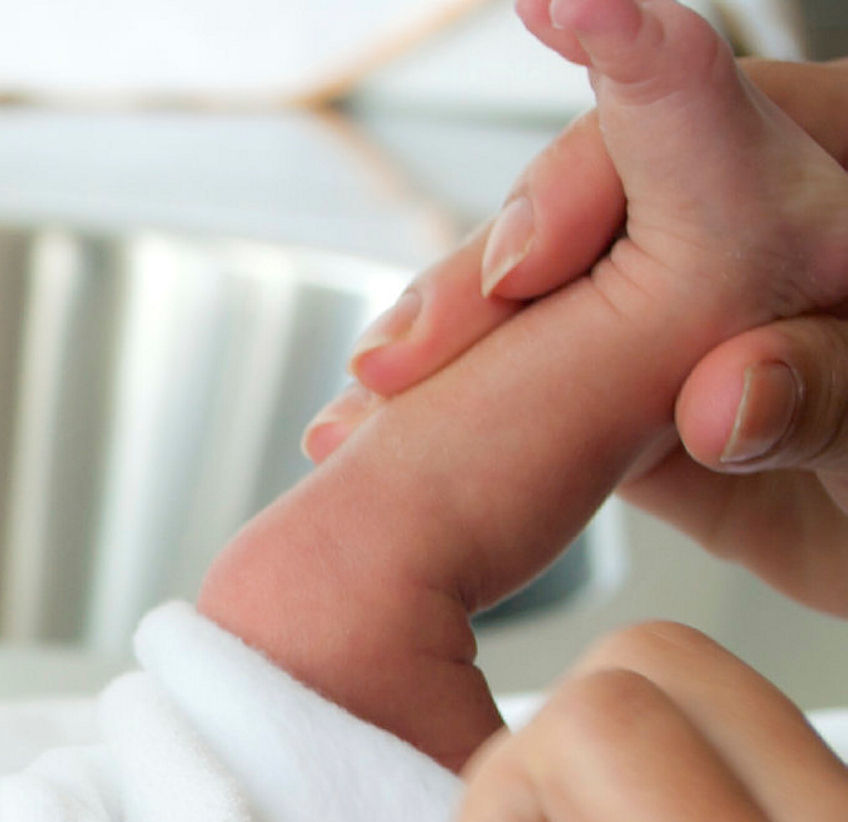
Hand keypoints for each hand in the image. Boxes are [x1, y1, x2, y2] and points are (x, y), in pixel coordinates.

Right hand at [308, 51, 847, 612]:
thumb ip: (830, 398)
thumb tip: (727, 398)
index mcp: (836, 197)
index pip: (726, 110)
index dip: (643, 69)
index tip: (567, 8)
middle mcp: (743, 231)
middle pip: (591, 197)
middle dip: (493, 264)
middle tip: (426, 344)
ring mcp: (663, 309)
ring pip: (528, 286)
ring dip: (444, 339)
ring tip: (371, 409)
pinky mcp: (609, 386)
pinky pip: (508, 370)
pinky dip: (435, 402)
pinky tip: (368, 432)